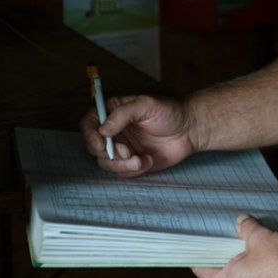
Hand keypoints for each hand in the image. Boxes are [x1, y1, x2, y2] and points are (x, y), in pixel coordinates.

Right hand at [80, 93, 194, 175]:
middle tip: (128, 152)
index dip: (89, 135)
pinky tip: (148, 160)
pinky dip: (133, 170)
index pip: (89, 122)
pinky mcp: (130, 162)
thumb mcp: (147, 104)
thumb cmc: (170, 112)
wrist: (189, 131)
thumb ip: (123, 114)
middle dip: (109, 153)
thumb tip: (103, 129)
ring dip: (122, 165)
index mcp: (113, 112)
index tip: (101, 144)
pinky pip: (121, 172)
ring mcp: (121, 147)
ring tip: (140, 159)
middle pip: (93, 146)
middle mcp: (113, 130)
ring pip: (105, 163)